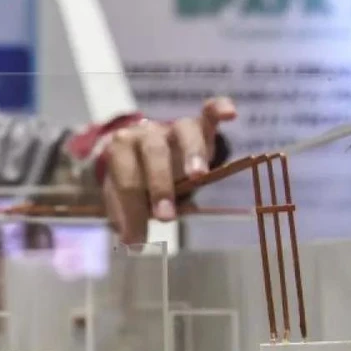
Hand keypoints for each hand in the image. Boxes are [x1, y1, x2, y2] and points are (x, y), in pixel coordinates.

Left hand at [101, 96, 236, 244]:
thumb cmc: (134, 178)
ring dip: (191, 153)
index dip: (131, 210)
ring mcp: (173, 127)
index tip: (136, 241)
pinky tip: (229, 113)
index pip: (125, 179)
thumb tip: (132, 240)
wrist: (142, 151)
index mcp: (121, 150)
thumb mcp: (123, 196)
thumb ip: (126, 214)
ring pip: (183, 132)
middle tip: (166, 218)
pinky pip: (208, 113)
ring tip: (199, 177)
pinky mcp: (199, 125)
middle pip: (153, 154)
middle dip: (159, 186)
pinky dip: (218, 109)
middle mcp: (147, 134)